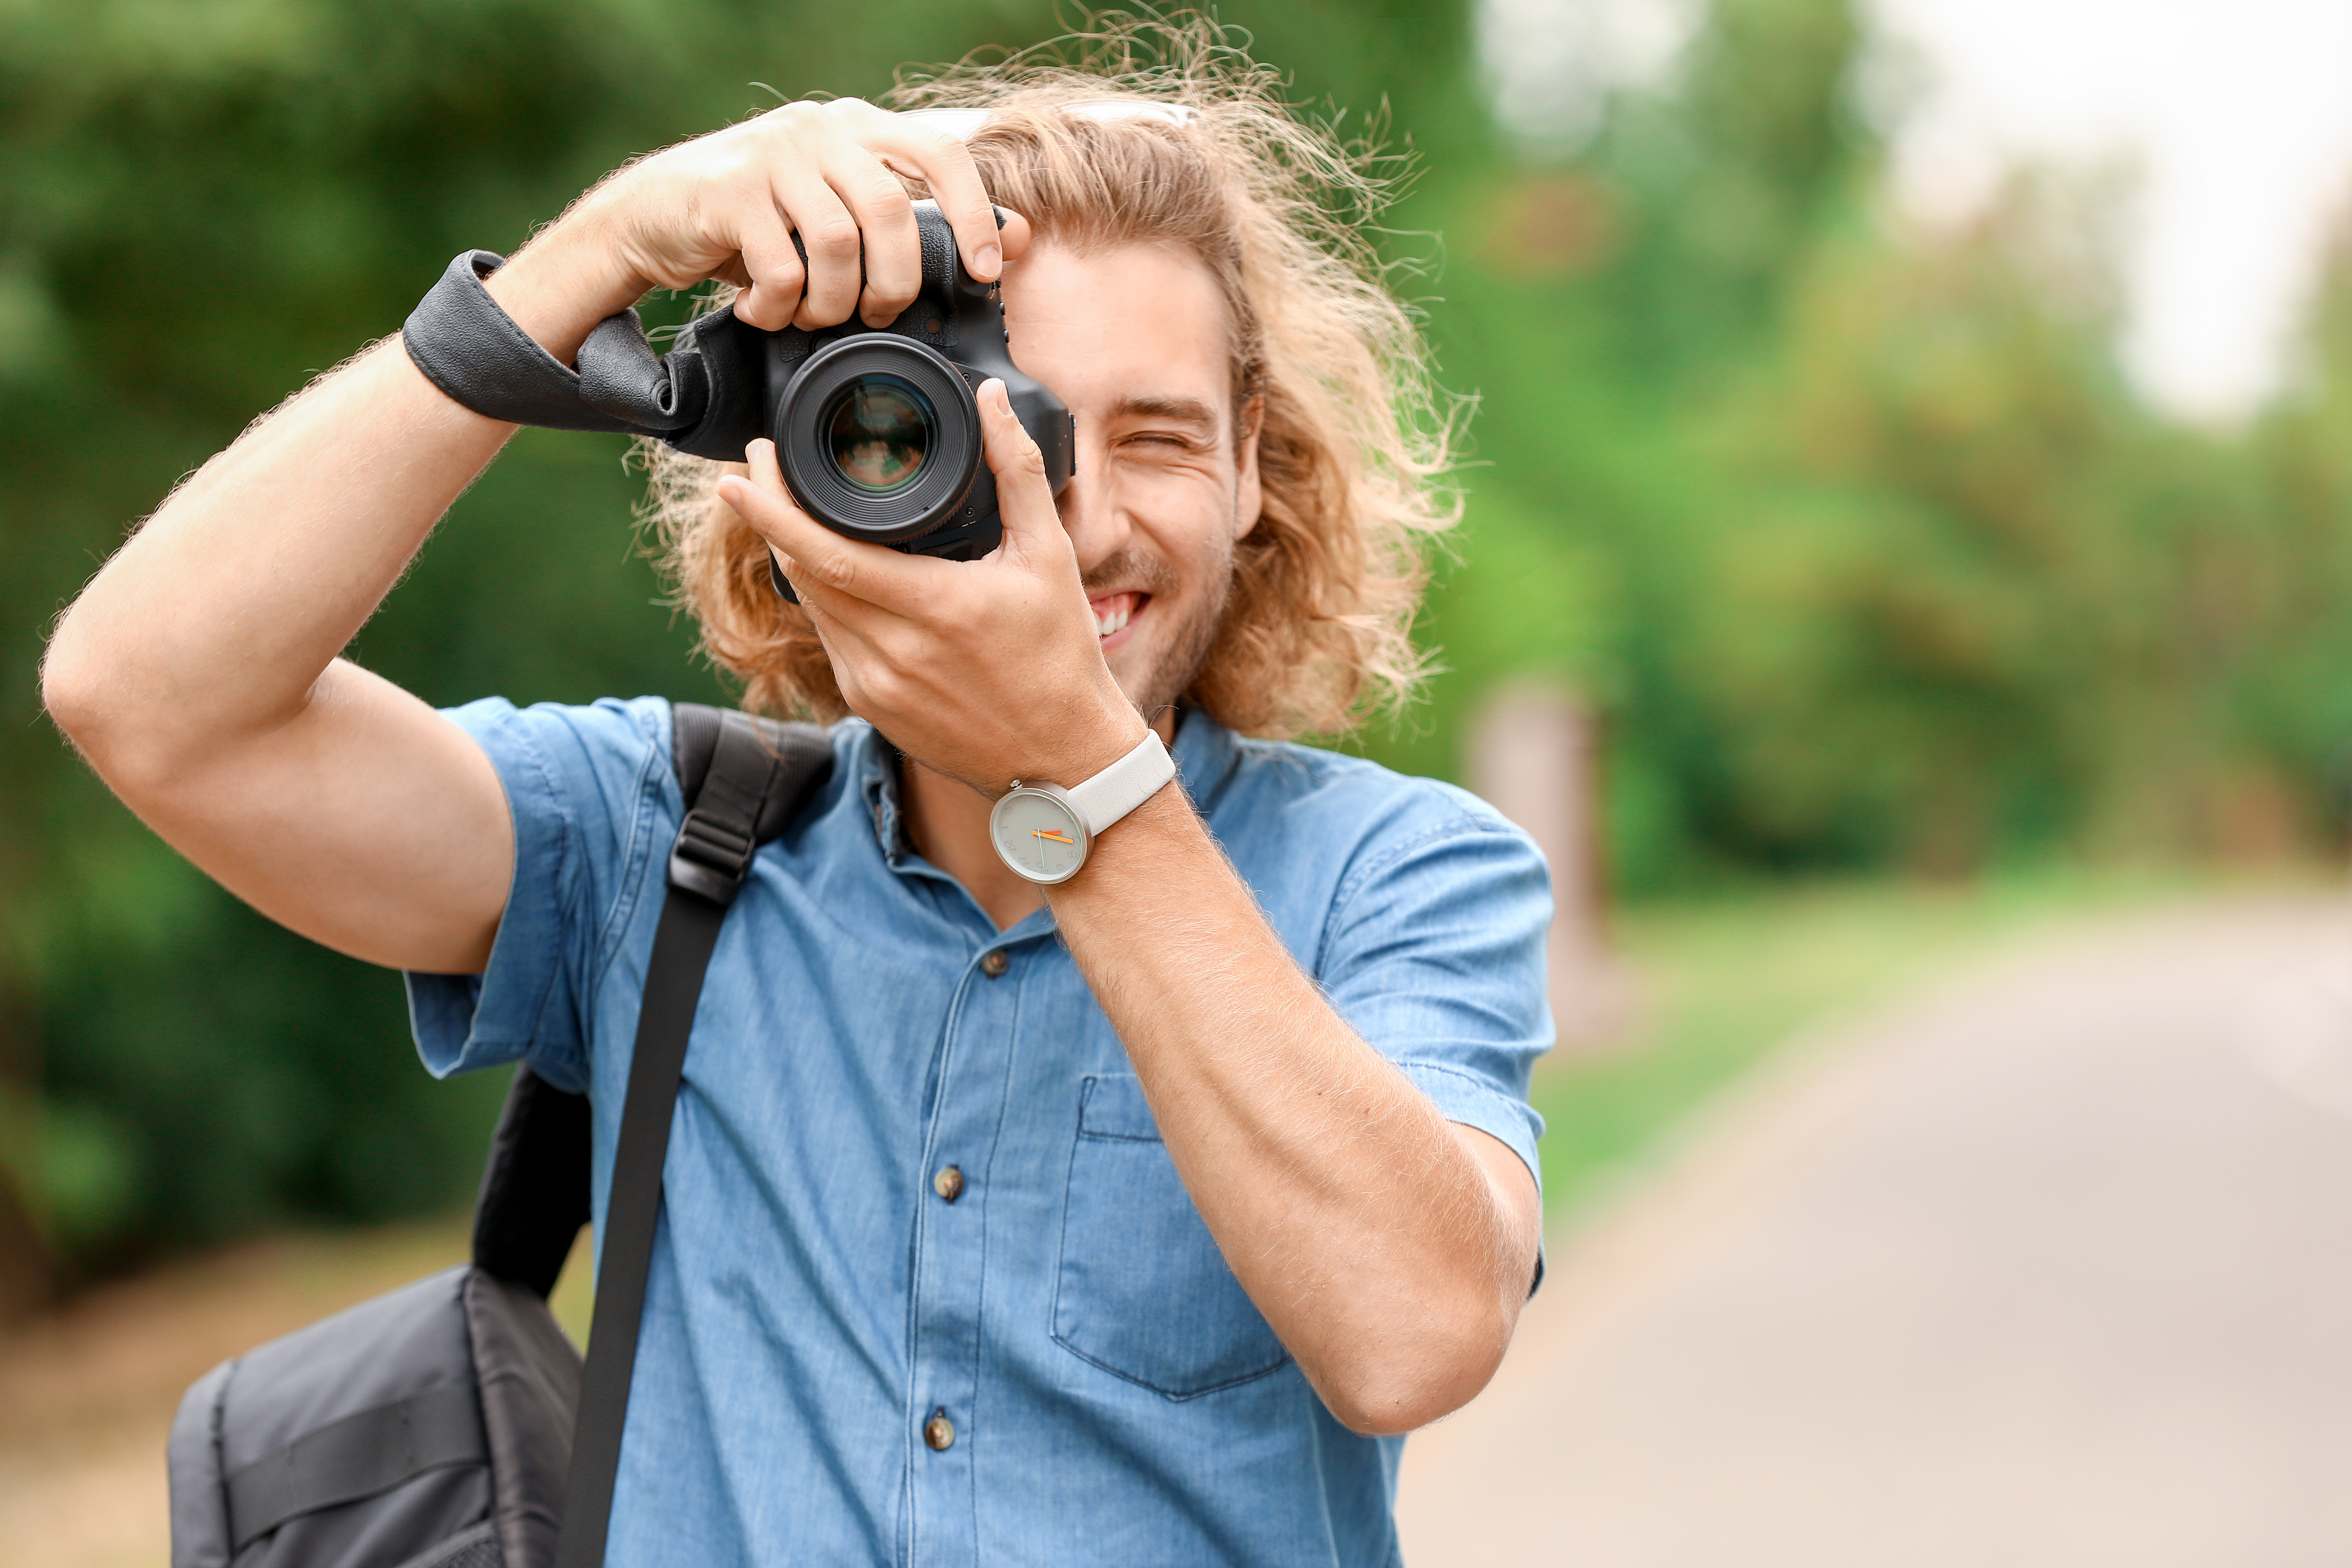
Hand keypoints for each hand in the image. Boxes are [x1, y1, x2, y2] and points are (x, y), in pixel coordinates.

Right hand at [511, 100, 1031, 339]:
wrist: (654, 216)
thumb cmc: (761, 225)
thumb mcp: (842, 215)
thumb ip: (915, 222)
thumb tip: (1018, 237)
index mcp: (857, 128)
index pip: (939, 154)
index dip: (972, 214)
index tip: (986, 270)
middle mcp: (819, 128)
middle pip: (891, 210)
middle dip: (894, 281)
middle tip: (875, 316)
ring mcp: (772, 154)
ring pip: (837, 243)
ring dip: (832, 301)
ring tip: (811, 318)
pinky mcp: (729, 189)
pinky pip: (781, 267)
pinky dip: (779, 307)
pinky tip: (763, 312)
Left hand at [715, 381, 1145, 795]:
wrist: (1063, 759)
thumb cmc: (1060, 657)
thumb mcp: (1050, 555)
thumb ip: (1016, 470)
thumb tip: (989, 400)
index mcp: (935, 608)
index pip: (825, 552)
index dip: (772, 510)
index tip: (743, 470)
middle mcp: (894, 652)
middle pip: (803, 574)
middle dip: (770, 518)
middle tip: (759, 471)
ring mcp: (875, 687)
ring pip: (811, 609)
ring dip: (793, 559)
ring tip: (789, 514)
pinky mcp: (871, 710)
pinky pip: (830, 642)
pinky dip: (825, 603)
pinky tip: (834, 577)